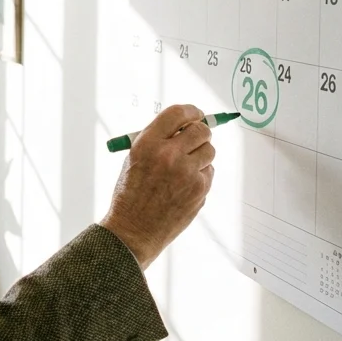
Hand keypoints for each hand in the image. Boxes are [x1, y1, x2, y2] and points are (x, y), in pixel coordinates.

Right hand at [100, 104, 215, 268]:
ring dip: (201, 154)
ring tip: (186, 167)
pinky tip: (184, 186)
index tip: (196, 114)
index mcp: (147, 143)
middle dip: (201, 132)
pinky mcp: (199, 189)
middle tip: (197, 138)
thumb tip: (184, 126)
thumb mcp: (134, 159)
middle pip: (200, 130)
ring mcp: (186, 173)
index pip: (177, 113)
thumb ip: (158, 141)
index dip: (190, 111)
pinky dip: (200, 175)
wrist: (133, 229)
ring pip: (210, 150)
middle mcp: (168, 155)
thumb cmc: (131, 194)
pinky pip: (209, 172)